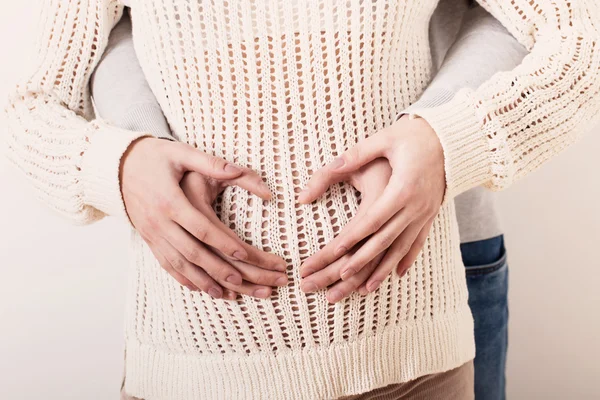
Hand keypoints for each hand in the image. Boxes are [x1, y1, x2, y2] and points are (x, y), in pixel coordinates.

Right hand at [121, 137, 287, 299]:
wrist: (116, 166)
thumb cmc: (154, 157)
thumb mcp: (182, 153)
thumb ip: (211, 163)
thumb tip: (238, 170)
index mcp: (171, 201)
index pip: (202, 228)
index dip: (224, 242)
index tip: (245, 254)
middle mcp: (160, 222)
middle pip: (193, 252)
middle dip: (218, 269)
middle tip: (242, 281)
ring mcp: (152, 233)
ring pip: (179, 264)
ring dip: (202, 281)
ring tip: (225, 294)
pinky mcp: (148, 239)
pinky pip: (166, 264)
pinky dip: (183, 278)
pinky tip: (199, 288)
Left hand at [298, 116, 444, 296]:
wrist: (455, 137)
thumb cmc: (416, 135)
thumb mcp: (384, 139)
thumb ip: (356, 155)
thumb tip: (331, 166)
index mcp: (402, 188)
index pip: (372, 220)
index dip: (352, 238)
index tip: (333, 252)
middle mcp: (416, 206)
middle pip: (385, 240)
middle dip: (361, 260)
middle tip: (339, 277)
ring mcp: (426, 213)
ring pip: (402, 247)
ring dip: (383, 269)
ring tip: (365, 288)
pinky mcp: (432, 214)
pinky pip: (419, 242)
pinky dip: (407, 259)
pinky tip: (397, 274)